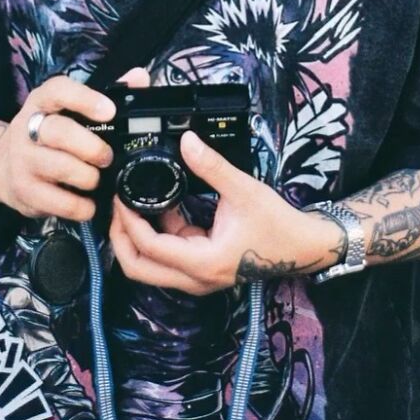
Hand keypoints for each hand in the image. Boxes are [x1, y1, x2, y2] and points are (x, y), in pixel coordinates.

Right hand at [0, 68, 149, 219]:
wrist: (2, 164)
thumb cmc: (49, 134)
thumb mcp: (68, 109)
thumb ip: (107, 92)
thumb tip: (139, 77)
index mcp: (42, 102)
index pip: (58, 91)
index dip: (85, 99)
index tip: (110, 111)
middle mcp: (27, 128)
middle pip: (59, 132)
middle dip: (91, 147)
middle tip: (107, 156)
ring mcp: (22, 161)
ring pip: (59, 167)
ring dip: (88, 177)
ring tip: (96, 180)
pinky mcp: (23, 191)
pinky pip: (56, 201)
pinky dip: (80, 206)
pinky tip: (88, 204)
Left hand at [110, 130, 344, 293]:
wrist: (303, 247)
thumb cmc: (277, 224)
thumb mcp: (244, 190)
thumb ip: (212, 166)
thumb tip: (187, 140)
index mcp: (203, 263)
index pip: (149, 247)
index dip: (129, 221)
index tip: (121, 195)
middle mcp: (194, 278)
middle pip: (138, 268)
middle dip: (120, 238)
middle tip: (116, 205)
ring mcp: (196, 277)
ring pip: (149, 266)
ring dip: (136, 237)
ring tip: (131, 202)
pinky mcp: (200, 268)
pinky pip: (168, 255)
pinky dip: (157, 233)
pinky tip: (160, 204)